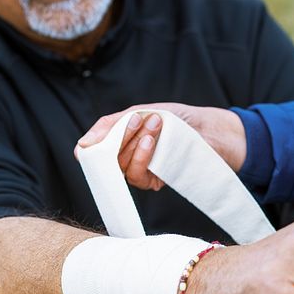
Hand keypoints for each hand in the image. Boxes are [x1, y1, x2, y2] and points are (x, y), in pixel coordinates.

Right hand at [75, 103, 246, 190]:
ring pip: (122, 167)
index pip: (95, 149)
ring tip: (154, 126)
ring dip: (135, 145)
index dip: (91, 146)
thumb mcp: (144, 112)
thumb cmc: (179, 119)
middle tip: (136, 120)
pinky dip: (141, 158)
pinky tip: (153, 143)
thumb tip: (82, 145)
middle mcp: (128, 157)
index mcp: (122, 140)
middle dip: (120, 137)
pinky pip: (138, 177)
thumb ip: (113, 125)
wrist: (211, 130)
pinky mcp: (155, 181)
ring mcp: (142, 170)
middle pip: (107, 158)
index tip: (91, 142)